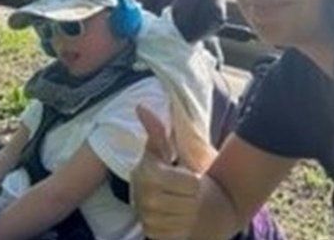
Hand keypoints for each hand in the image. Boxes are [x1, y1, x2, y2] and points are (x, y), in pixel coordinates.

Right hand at [132, 105, 200, 239]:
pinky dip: (183, 230)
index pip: (190, 183)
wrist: (170, 204)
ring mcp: (146, 220)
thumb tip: (140, 107)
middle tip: (184, 194)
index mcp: (145, 174)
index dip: (193, 180)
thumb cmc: (171, 175)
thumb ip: (156, 131)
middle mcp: (141, 199)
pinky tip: (177, 222)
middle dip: (193, 198)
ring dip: (189, 214)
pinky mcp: (153, 236)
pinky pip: (179, 235)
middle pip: (191, 202)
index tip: (183, 176)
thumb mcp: (166, 151)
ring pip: (187, 221)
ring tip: (181, 207)